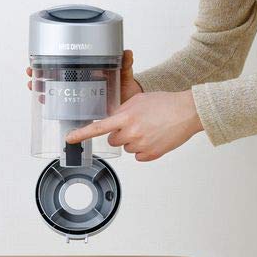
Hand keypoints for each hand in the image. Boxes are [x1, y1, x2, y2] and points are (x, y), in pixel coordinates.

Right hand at [26, 50, 141, 102]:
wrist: (131, 105)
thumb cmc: (126, 87)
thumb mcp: (124, 73)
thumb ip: (125, 63)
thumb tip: (127, 53)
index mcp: (87, 71)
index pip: (65, 63)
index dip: (51, 60)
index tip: (39, 59)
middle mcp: (80, 81)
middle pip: (54, 76)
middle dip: (40, 74)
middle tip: (32, 73)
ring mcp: (78, 95)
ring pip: (55, 90)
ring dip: (42, 88)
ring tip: (35, 86)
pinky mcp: (80, 109)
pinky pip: (62, 107)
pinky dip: (52, 105)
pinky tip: (44, 102)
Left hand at [66, 90, 203, 161]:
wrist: (187, 112)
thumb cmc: (165, 103)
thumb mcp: (138, 100)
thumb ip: (122, 111)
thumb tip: (113, 120)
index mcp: (126, 117)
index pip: (98, 128)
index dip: (81, 134)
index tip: (69, 139)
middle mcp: (131, 133)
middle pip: (113, 141)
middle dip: (120, 134)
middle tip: (135, 125)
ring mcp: (141, 145)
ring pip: (127, 148)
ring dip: (133, 141)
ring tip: (149, 129)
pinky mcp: (151, 154)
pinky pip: (138, 156)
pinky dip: (144, 150)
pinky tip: (154, 138)